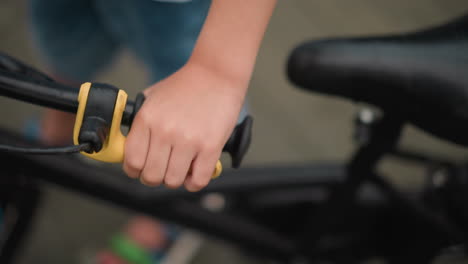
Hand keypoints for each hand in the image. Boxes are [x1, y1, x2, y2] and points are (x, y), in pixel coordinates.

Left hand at [123, 62, 245, 190]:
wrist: (217, 74)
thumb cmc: (185, 86)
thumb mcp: (152, 98)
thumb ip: (141, 123)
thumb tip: (130, 149)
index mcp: (147, 119)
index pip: (131, 162)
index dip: (135, 171)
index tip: (142, 169)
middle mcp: (165, 131)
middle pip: (151, 176)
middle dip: (156, 178)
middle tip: (164, 170)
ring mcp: (188, 140)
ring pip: (173, 181)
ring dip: (176, 179)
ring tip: (182, 168)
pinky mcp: (210, 146)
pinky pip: (198, 180)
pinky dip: (194, 182)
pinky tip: (195, 171)